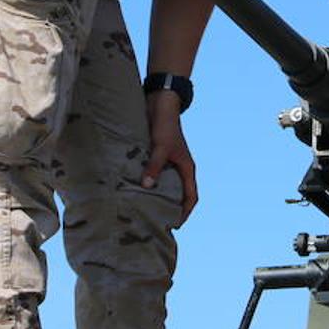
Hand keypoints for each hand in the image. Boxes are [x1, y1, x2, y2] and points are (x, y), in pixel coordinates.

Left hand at [142, 90, 198, 223]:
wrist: (161, 104)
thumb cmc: (165, 126)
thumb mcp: (160, 147)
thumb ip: (154, 166)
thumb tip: (147, 185)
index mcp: (187, 169)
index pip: (191, 197)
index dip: (186, 212)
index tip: (176, 224)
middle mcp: (180, 169)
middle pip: (179, 195)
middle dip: (171, 209)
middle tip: (158, 221)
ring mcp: (169, 163)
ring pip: (166, 186)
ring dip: (159, 197)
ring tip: (146, 209)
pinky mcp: (157, 157)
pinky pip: (155, 176)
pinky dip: (149, 184)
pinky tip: (136, 190)